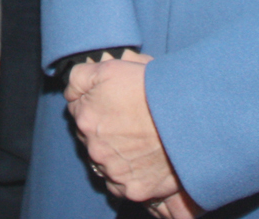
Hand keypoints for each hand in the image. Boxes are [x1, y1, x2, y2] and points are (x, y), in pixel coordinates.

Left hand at [65, 53, 199, 211]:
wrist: (187, 115)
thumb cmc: (152, 89)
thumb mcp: (110, 68)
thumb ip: (80, 77)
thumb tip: (70, 91)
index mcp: (85, 119)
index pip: (78, 112)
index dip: (95, 105)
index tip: (112, 104)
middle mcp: (95, 149)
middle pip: (91, 139)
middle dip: (104, 131)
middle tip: (129, 121)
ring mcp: (114, 172)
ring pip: (106, 164)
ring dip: (116, 155)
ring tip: (139, 142)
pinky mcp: (134, 190)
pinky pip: (123, 187)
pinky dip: (130, 177)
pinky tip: (143, 163)